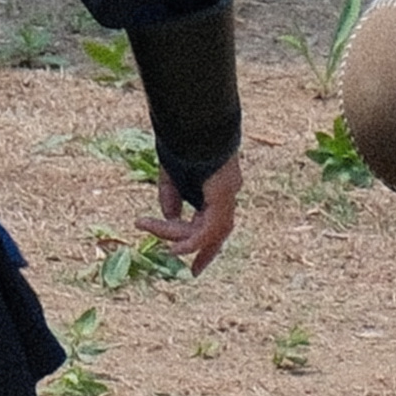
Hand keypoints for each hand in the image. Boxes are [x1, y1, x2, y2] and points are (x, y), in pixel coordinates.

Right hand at [156, 152, 241, 273]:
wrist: (193, 122)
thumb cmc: (181, 142)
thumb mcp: (171, 175)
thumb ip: (171, 198)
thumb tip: (170, 219)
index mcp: (215, 188)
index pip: (210, 220)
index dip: (196, 239)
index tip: (175, 252)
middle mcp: (226, 194)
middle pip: (217, 232)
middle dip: (207, 253)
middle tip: (195, 273)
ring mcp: (227, 195)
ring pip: (209, 231)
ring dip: (185, 242)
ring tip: (168, 251)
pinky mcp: (223, 196)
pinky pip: (209, 228)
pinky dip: (193, 241)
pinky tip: (174, 250)